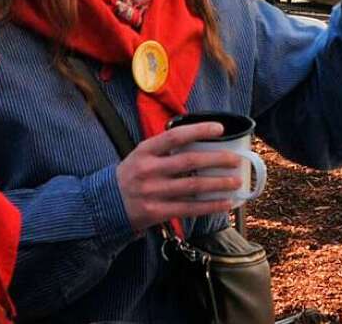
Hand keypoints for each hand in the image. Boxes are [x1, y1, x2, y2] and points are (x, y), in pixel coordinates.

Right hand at [116, 122, 241, 231]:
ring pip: (193, 187)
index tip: (220, 129)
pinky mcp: (156, 212)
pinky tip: (225, 203)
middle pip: (189, 162)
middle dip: (217, 159)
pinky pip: (189, 209)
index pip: (175, 136)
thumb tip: (202, 142)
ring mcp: (152, 192)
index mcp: (145, 150)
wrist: (105, 204)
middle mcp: (148, 170)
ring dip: (218, 184)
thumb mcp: (142, 155)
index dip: (199, 130)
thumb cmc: (132, 175)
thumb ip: (166, 149)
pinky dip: (210, 206)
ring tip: (236, 181)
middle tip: (236, 159)